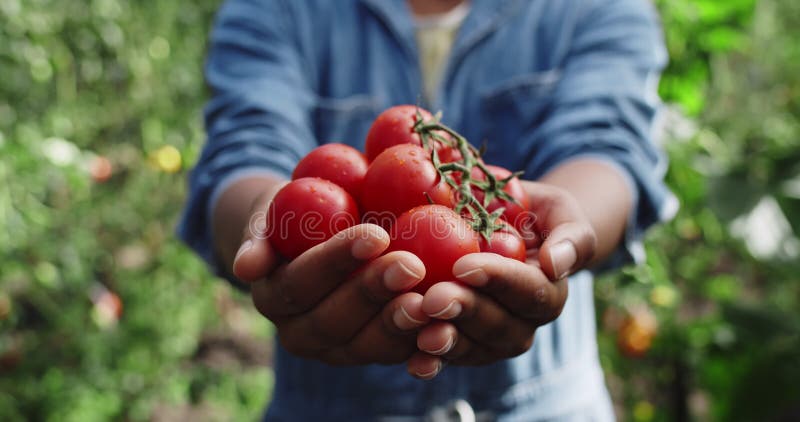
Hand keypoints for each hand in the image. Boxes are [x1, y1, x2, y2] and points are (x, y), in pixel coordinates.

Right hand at [233, 194, 430, 365]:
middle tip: (410, 264)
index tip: (373, 234)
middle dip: (372, 293)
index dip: (335, 262)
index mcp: (273, 299)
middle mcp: (301, 334)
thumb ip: (261, 236)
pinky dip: (422, 350)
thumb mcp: (273, 213)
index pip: (301, 284)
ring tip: (430, 300)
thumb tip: (246, 268)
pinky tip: (445, 332)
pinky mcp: (373, 353)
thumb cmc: (297, 215)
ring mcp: (339, 350)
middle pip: (334, 321)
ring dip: (399, 325)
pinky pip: (397, 356)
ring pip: (366, 347)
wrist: (318, 240)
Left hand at [406, 181, 597, 377]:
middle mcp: (524, 324)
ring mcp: (492, 340)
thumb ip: (571, 237)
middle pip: (500, 327)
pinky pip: (448, 360)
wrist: (504, 228)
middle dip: (466, 313)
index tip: (464, 267)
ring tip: (420, 331)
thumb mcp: (560, 212)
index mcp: (549, 294)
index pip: (530, 292)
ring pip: (475, 349)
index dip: (498, 281)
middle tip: (433, 299)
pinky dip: (430, 363)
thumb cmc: (534, 215)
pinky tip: (413, 363)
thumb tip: (556, 264)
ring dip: (447, 342)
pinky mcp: (462, 345)